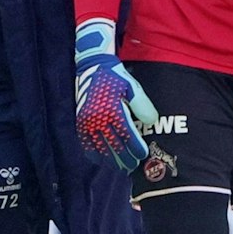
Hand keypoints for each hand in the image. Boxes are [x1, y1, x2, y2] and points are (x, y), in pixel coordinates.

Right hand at [73, 18, 157, 170]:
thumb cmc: (115, 77)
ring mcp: (87, 121)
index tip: (143, 155)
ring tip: (120, 167)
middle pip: (113, 145)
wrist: (92, 66)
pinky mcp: (80, 121)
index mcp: (113, 110)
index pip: (126, 136)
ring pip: (99, 147)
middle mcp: (98, 118)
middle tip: (133, 166)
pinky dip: (94, 153)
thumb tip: (151, 121)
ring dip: (110, 159)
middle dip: (124, 158)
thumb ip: (142, 105)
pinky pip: (86, 142)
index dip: (135, 148)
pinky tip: (101, 159)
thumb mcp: (132, 87)